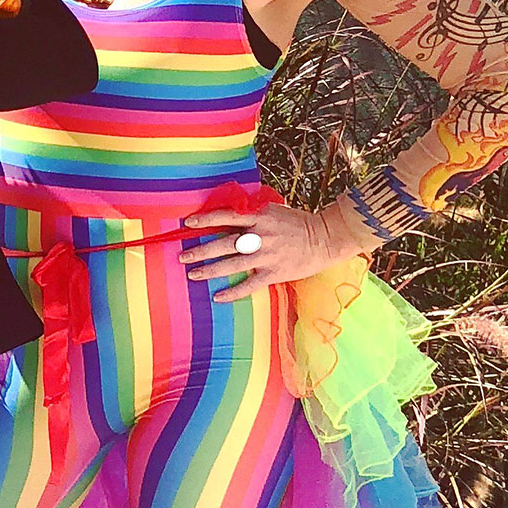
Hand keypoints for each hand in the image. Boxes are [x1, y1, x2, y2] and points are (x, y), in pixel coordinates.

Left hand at [181, 202, 355, 302]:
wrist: (326, 238)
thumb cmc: (297, 222)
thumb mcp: (273, 210)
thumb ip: (252, 213)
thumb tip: (228, 215)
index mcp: (259, 217)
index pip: (226, 216)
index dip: (205, 219)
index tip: (187, 223)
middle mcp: (260, 236)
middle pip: (223, 244)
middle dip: (200, 251)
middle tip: (182, 256)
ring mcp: (267, 256)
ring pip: (232, 265)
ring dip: (210, 270)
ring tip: (192, 274)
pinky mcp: (274, 273)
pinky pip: (249, 285)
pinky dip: (232, 292)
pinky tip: (217, 297)